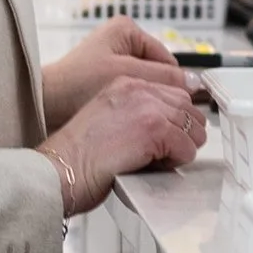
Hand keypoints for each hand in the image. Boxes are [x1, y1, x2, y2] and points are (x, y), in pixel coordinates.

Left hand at [40, 15, 193, 131]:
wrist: (43, 104)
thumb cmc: (75, 85)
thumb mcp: (126, 76)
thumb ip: (163, 77)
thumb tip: (196, 82)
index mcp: (127, 30)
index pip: (167, 60)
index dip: (173, 85)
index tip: (180, 106)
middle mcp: (121, 42)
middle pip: (158, 74)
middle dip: (159, 94)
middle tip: (161, 115)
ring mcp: (114, 61)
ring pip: (147, 86)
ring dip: (147, 102)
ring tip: (144, 117)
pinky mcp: (106, 79)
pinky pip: (133, 93)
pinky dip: (135, 106)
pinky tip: (132, 119)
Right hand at [43, 67, 207, 216]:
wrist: (59, 170)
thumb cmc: (74, 156)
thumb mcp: (106, 119)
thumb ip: (134, 115)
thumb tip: (165, 131)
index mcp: (125, 83)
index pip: (173, 94)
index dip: (175, 120)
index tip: (168, 138)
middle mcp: (138, 89)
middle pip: (189, 108)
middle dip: (183, 134)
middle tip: (163, 153)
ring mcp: (147, 107)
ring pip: (193, 128)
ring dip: (180, 148)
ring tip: (156, 161)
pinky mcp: (154, 129)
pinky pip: (187, 148)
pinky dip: (176, 162)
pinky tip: (153, 166)